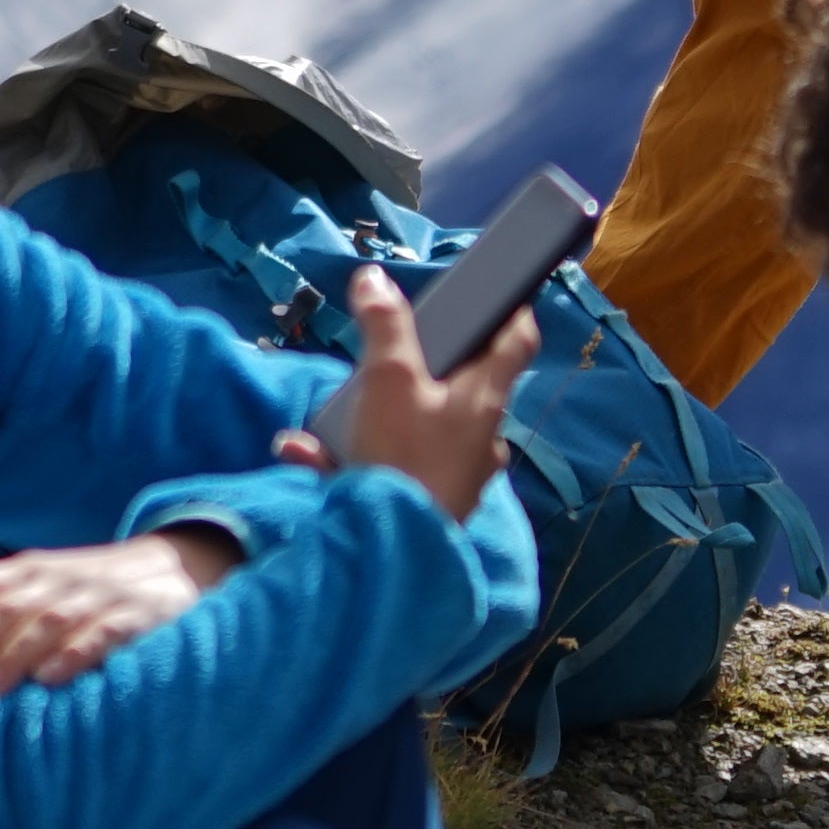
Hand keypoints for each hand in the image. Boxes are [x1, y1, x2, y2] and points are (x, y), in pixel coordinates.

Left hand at [0, 533, 237, 698]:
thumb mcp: (47, 585)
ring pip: (46, 623)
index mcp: (30, 570)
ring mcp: (98, 596)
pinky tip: (52, 679)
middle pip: (4, 607)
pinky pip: (103, 634)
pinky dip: (76, 654)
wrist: (181, 566)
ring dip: (10, 657)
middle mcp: (58, 578)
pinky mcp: (138, 617)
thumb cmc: (94, 589)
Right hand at [325, 260, 535, 524]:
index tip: (501, 294)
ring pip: (427, 430)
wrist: (396, 551)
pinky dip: (361, 459)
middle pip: (466, 387)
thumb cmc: (404, 458)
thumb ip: (383, 327)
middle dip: (427, 369)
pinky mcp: (435, 505)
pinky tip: (310, 455)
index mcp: (484, 399)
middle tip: (393, 356)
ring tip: (336, 415)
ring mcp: (463, 476)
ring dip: (384, 418)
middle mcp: (483, 438)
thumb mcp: (388, 380)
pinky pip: (399, 468)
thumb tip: (374, 277)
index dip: (513, 311)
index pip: (517, 342)